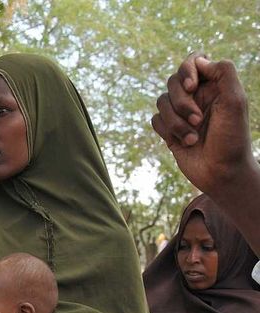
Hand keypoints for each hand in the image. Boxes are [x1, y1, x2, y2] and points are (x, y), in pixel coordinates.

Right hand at [152, 53, 254, 196]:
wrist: (221, 172)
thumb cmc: (232, 138)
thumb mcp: (235, 101)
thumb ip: (224, 72)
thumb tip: (201, 61)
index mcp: (213, 85)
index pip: (193, 61)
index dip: (187, 70)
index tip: (193, 86)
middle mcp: (196, 97)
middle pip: (173, 82)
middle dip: (182, 102)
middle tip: (198, 120)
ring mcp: (181, 114)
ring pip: (162, 102)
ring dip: (176, 122)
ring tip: (193, 138)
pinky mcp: (169, 131)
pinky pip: (156, 120)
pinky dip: (167, 131)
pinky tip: (183, 143)